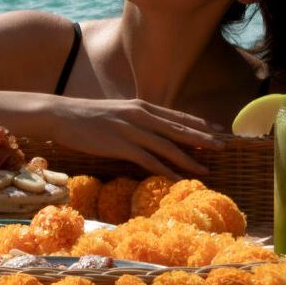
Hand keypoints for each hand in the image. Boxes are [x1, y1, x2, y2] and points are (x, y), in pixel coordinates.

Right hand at [34, 97, 221, 178]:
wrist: (62, 114)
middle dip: (203, 139)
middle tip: (223, 146)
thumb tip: (152, 131)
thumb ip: (136, 120)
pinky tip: (178, 178)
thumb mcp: (118, 112)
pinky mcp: (120, 145)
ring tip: (207, 169)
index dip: (199, 123)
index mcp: (141, 106)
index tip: (217, 129)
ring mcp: (131, 130)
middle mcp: (140, 116)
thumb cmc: (87, 116)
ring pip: (168, 146)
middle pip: (178, 129)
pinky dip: (166, 170)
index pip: (177, 116)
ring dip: (190, 159)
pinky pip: (149, 160)